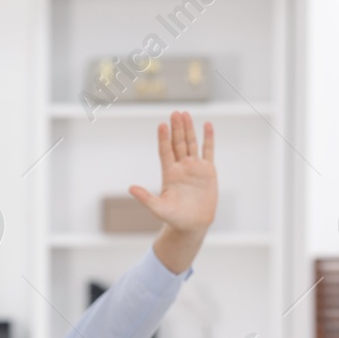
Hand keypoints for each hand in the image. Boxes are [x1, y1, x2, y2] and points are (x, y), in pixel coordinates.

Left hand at [129, 111, 216, 273]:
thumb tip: (130, 188)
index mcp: (168, 173)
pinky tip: (207, 125)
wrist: (192, 225)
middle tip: (175, 112)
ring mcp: (194, 167)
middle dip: (176, 128)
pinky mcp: (208, 171)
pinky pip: (208, 150)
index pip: (165, 151)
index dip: (163, 138)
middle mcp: (181, 167)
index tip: (162, 125)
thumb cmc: (174, 218)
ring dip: (189, 129)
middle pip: (178, 143)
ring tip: (185, 114)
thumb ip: (145, 198)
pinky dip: (208, 138)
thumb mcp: (158, 208)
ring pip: (191, 143)